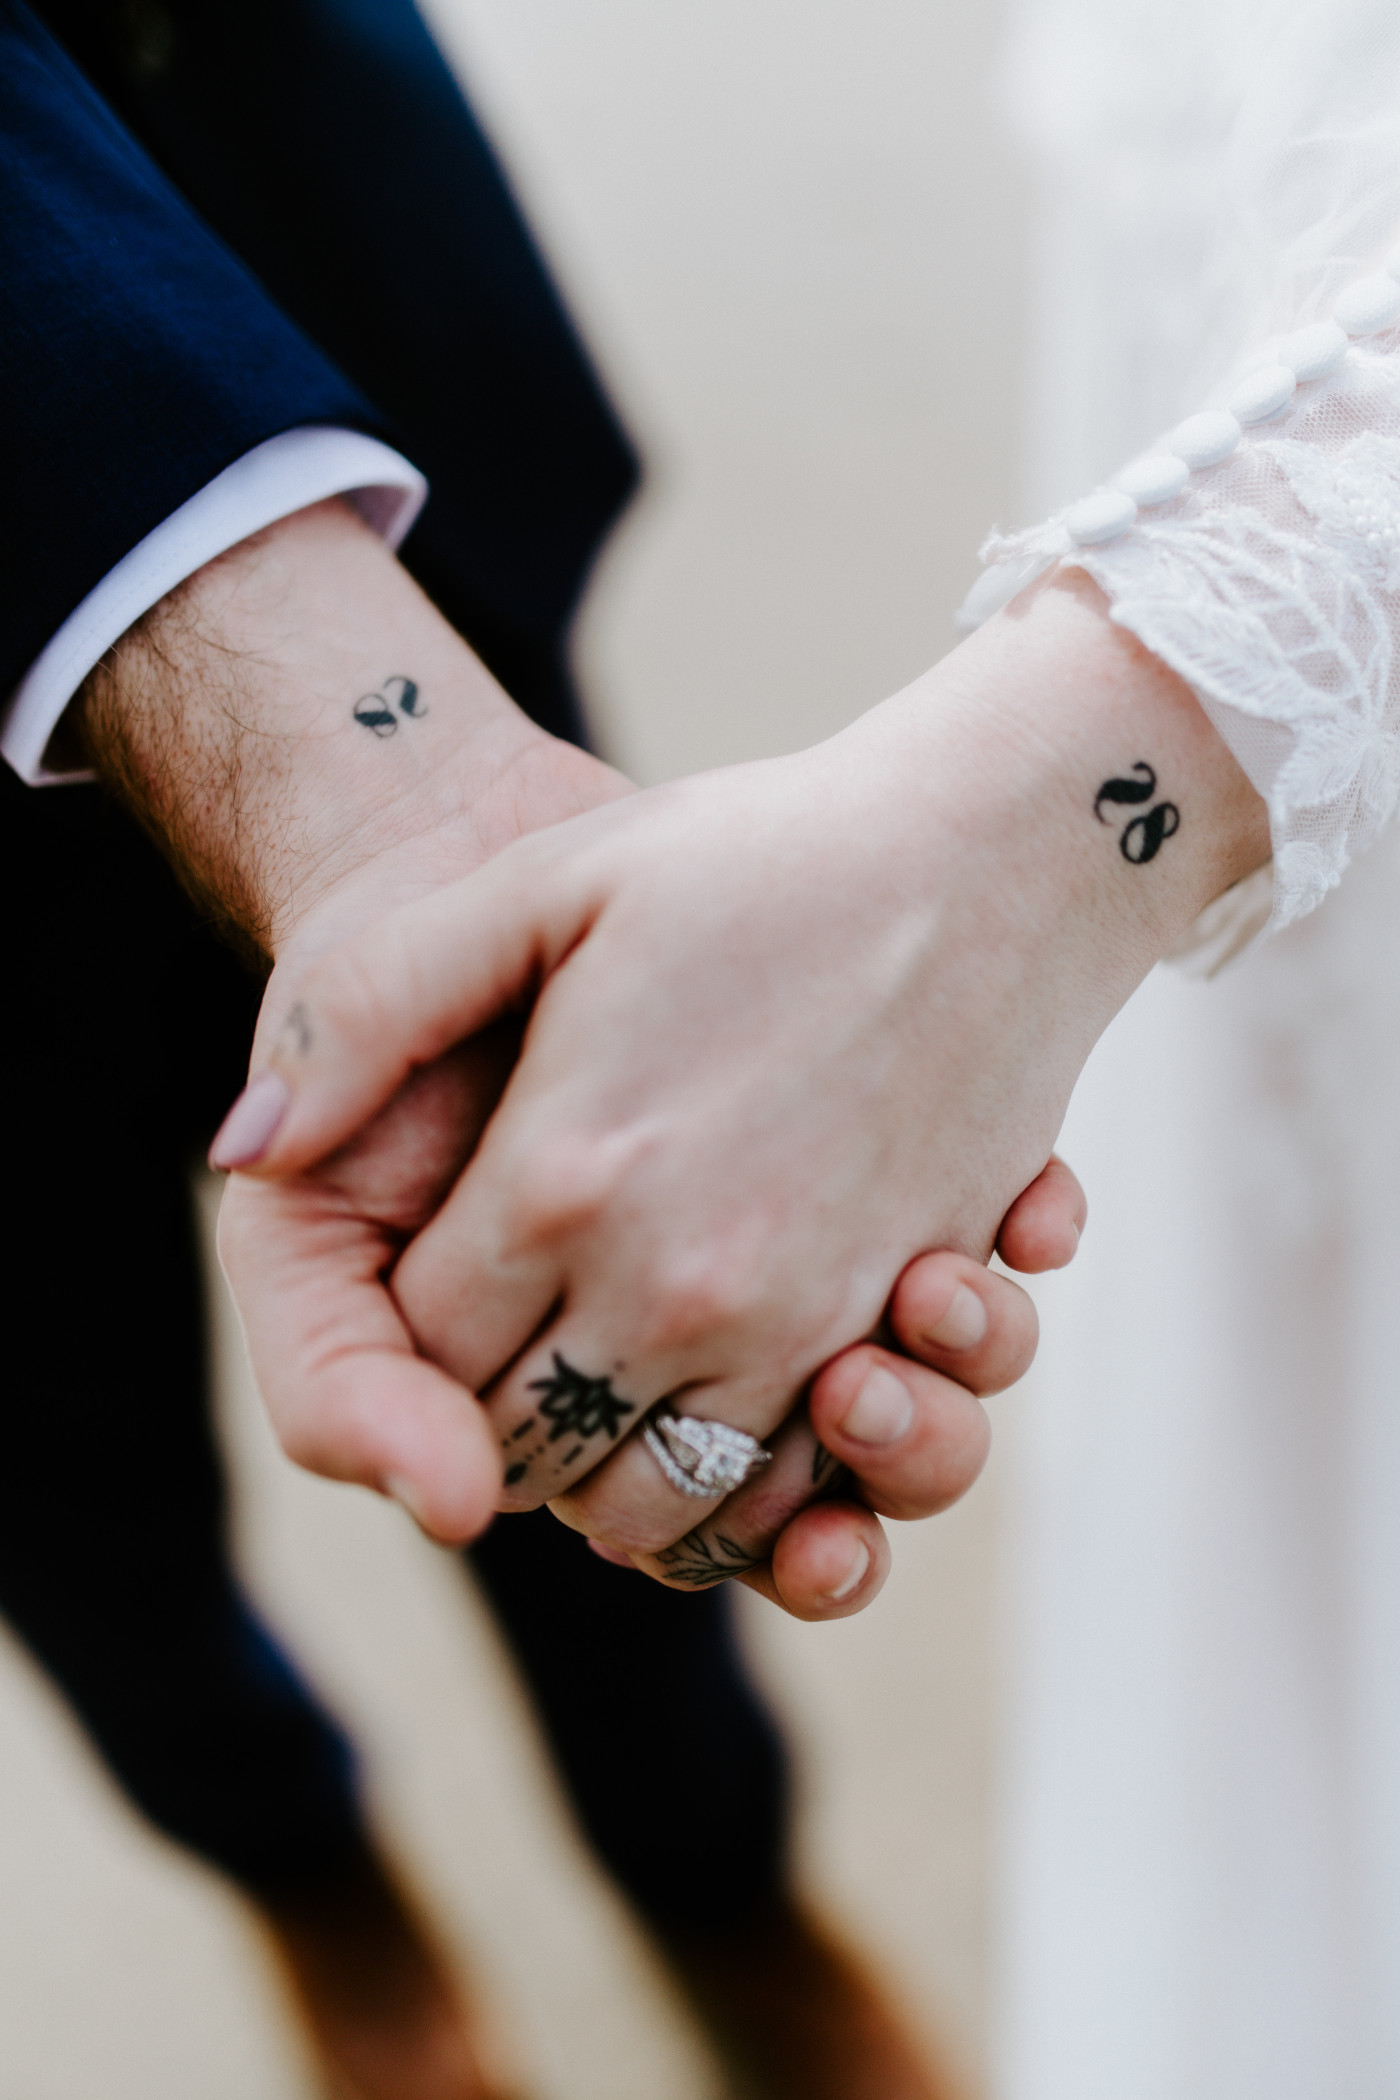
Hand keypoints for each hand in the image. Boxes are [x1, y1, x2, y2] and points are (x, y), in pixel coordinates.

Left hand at [219, 574, 1267, 1583]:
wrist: (994, 857)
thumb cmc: (757, 857)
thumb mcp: (540, 880)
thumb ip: (364, 1010)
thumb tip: (243, 1148)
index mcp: (564, 1178)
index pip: (424, 1357)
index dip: (407, 1343)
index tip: (439, 1282)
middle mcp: (677, 1282)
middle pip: (530, 1454)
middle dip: (497, 1425)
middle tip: (511, 1348)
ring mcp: (802, 1320)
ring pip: (659, 1506)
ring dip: (615, 1479)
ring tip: (610, 1387)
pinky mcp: (895, 1332)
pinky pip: (793, 1491)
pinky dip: (744, 1490)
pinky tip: (721, 1405)